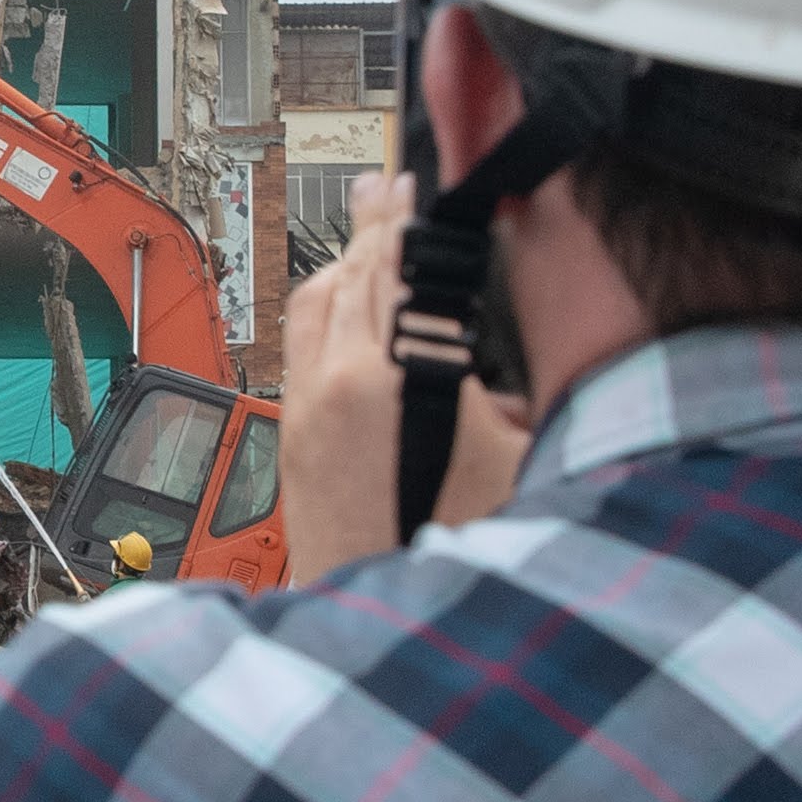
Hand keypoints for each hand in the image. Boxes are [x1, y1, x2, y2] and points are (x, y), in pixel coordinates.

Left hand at [275, 171, 531, 572]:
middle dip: (370, 229)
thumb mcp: (512, 461)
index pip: (397, 267)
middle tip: (384, 188)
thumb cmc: (449, 553)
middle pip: (347, 276)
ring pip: (313, 308)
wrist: (378, 619)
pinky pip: (300, 349)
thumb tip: (503, 370)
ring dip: (342, 268)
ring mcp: (302, 411)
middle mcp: (332, 384)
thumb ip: (505, 398)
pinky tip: (344, 314)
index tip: (416, 182)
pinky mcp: (289, 438)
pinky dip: (325, 315)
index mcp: (391, 379)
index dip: (408, 218)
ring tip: (364, 240)